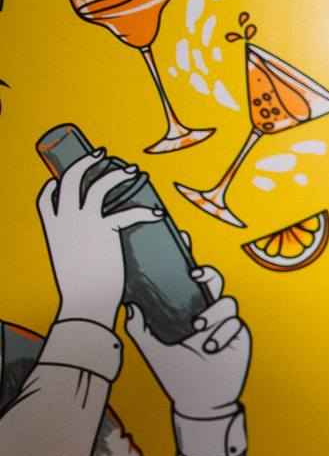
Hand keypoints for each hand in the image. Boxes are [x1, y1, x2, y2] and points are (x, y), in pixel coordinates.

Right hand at [36, 150, 161, 328]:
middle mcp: (64, 219)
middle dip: (86, 161)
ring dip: (116, 175)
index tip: (56, 178)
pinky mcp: (103, 229)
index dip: (51, 186)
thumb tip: (96, 251)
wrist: (84, 302)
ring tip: (133, 170)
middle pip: (71, 179)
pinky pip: (126, 212)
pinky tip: (156, 213)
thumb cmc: (82, 288)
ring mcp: (82, 222)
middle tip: (103, 154)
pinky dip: (144, 211)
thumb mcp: (72, 262)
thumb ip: (79, 249)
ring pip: (97, 186)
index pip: (44, 198)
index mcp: (52, 228)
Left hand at [127, 263, 251, 418]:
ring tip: (198, 328)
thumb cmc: (174, 373)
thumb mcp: (149, 347)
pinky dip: (222, 334)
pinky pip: (236, 324)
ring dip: (213, 311)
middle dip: (207, 274)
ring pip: (227, 301)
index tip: (179, 238)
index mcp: (185, 309)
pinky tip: (210, 347)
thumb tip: (128, 302)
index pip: (186, 278)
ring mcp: (224, 324)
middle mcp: (206, 312)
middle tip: (195, 275)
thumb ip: (138, 324)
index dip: (185, 256)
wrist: (198, 400)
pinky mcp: (239, 336)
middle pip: (213, 281)